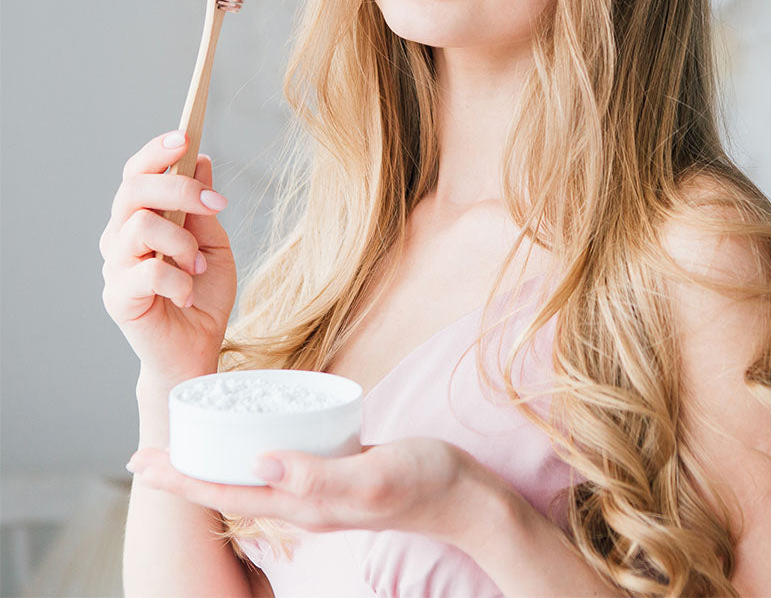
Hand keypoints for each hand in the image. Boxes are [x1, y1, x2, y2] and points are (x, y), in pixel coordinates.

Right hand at [100, 131, 237, 387]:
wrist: (197, 348)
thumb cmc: (203, 293)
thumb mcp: (214, 242)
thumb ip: (203, 206)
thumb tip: (202, 160)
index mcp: (142, 217)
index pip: (137, 173)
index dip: (156, 152)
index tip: (185, 136)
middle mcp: (120, 236)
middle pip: (134, 190)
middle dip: (177, 187)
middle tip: (215, 204)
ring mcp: (114, 267)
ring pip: (141, 226)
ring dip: (183, 243)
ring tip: (198, 266)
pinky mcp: (117, 298)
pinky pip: (148, 272)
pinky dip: (178, 280)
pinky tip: (188, 291)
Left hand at [126, 437, 486, 544]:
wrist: (465, 495)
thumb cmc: (426, 483)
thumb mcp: (374, 476)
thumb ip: (319, 476)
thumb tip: (259, 463)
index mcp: (304, 505)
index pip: (226, 495)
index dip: (182, 479)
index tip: (141, 462)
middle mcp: (304, 501)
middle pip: (230, 488)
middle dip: (187, 472)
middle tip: (149, 447)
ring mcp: (320, 488)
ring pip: (252, 475)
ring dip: (215, 460)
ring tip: (190, 437)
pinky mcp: (337, 470)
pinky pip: (282, 461)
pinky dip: (254, 445)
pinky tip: (255, 429)